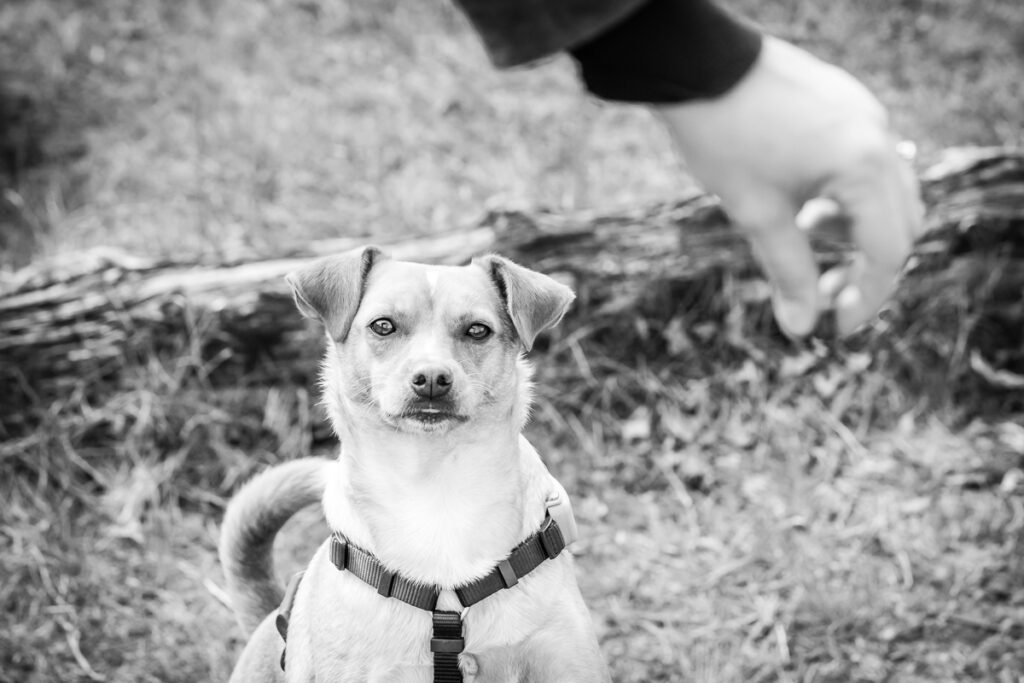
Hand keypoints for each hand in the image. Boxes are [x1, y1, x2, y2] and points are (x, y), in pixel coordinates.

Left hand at [654, 36, 923, 336]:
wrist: (696, 63)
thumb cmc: (722, 137)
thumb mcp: (756, 214)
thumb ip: (788, 273)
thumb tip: (802, 328)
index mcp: (864, 167)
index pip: (888, 253)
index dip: (865, 299)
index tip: (835, 328)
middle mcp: (879, 138)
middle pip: (900, 225)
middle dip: (866, 267)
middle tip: (824, 295)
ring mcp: (867, 116)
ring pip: (887, 194)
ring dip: (857, 230)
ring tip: (805, 236)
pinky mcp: (848, 105)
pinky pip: (869, 163)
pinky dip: (847, 195)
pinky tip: (805, 203)